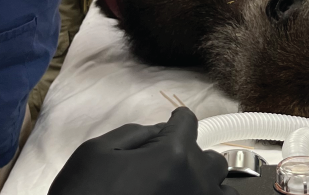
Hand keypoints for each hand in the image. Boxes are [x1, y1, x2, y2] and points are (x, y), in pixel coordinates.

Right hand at [48, 107, 236, 194]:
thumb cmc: (85, 192)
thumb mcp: (98, 150)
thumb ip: (135, 133)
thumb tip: (159, 131)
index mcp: (172, 154)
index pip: (188, 122)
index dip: (176, 121)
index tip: (172, 124)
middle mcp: (194, 181)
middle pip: (211, 158)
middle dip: (193, 156)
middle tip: (168, 164)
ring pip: (223, 190)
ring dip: (207, 184)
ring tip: (183, 187)